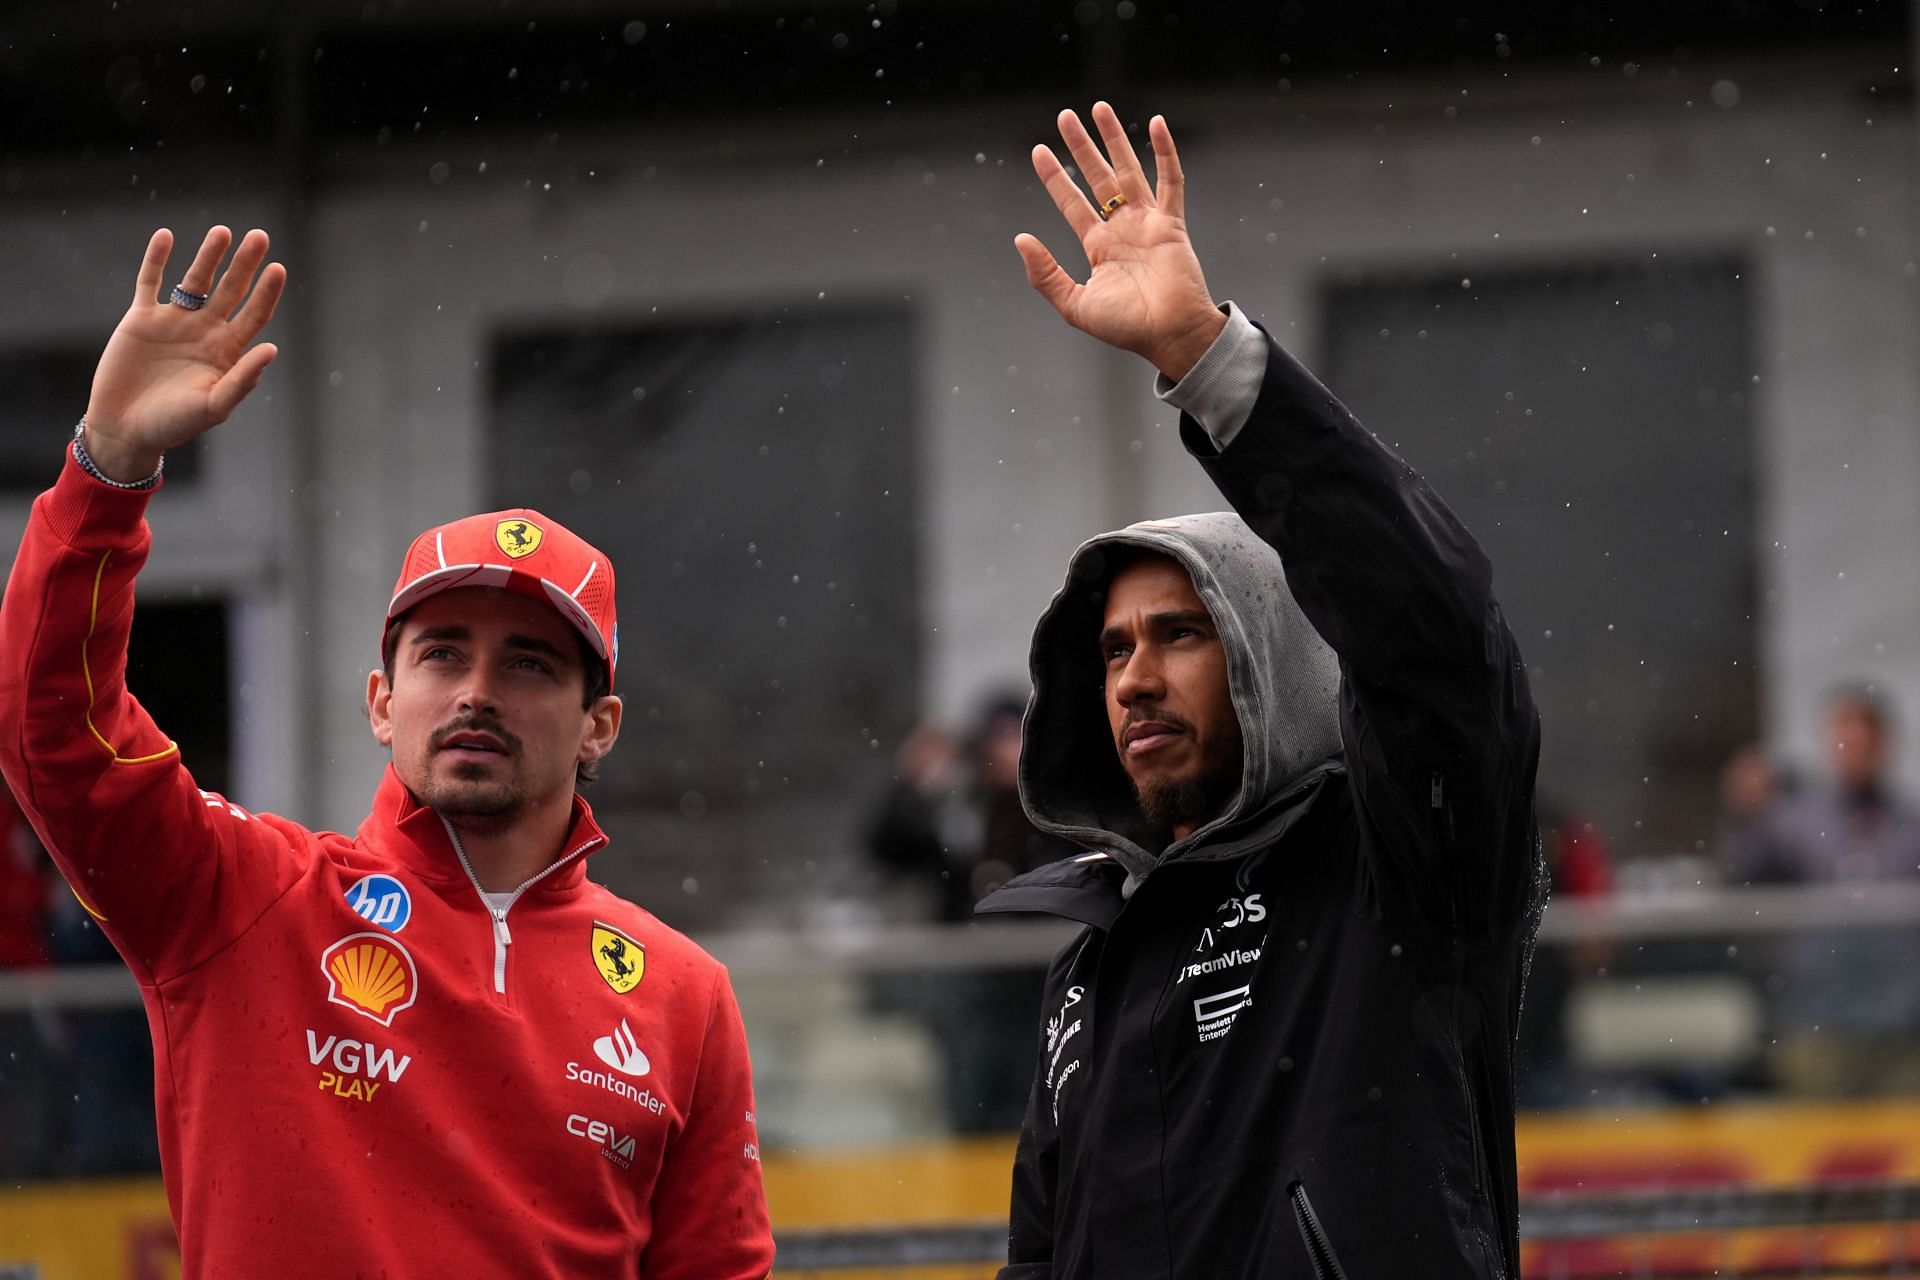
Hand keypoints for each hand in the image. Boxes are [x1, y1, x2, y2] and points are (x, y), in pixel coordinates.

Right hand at [83, 226, 285, 481]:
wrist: (126, 429)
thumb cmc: (174, 425)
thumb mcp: (214, 405)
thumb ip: (242, 378)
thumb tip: (272, 348)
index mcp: (227, 352)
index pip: (254, 315)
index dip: (266, 292)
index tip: (278, 268)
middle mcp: (204, 332)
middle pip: (230, 290)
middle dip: (244, 264)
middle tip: (260, 236)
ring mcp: (174, 323)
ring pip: (195, 281)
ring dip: (208, 256)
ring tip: (223, 232)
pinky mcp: (141, 319)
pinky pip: (149, 282)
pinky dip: (155, 259)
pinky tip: (166, 236)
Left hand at [1015, 105, 1226, 382]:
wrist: (1170, 335)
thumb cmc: (1126, 327)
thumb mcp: (1075, 304)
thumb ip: (1046, 274)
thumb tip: (1020, 238)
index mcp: (1098, 247)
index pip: (1072, 203)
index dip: (1055, 177)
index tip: (1038, 150)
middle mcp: (1121, 229)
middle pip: (1097, 178)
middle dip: (1081, 147)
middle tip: (1065, 116)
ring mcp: (1147, 223)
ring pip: (1129, 170)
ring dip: (1114, 139)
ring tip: (1099, 108)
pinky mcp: (1172, 223)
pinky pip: (1170, 180)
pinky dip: (1164, 152)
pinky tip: (1155, 124)